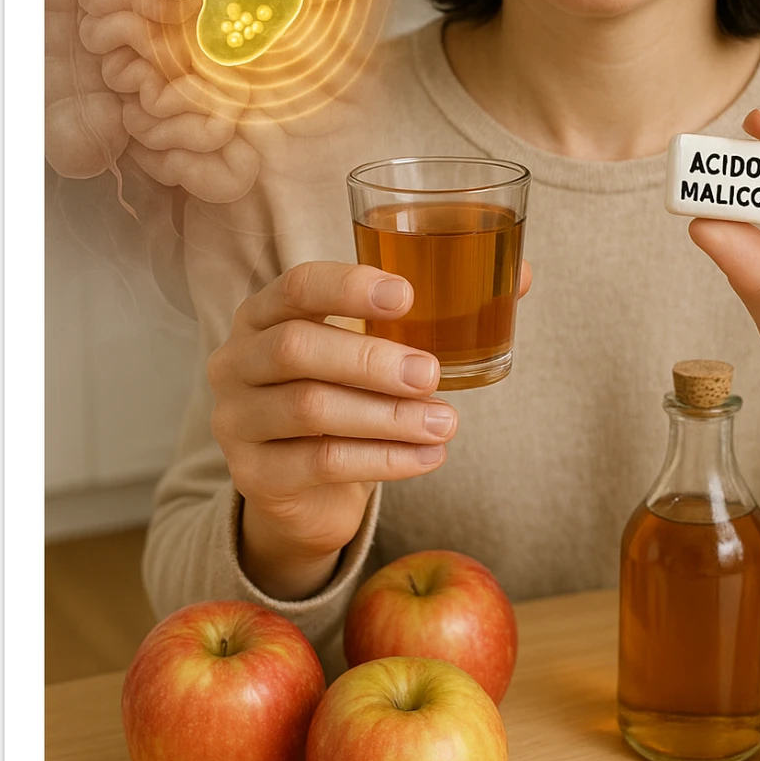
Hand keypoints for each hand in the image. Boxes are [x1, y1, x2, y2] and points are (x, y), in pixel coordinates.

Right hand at [208, 259, 533, 599]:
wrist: (302, 486)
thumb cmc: (344, 394)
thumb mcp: (371, 348)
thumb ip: (432, 311)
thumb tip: (522, 275)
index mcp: (264, 313)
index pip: (296, 286)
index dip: (348, 287)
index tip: (407, 295)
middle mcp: (237, 361)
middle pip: (297, 349)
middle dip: (371, 360)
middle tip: (433, 373)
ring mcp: (238, 421)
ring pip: (311, 410)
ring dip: (387, 416)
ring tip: (446, 421)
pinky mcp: (255, 477)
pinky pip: (321, 464)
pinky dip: (383, 459)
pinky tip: (428, 456)